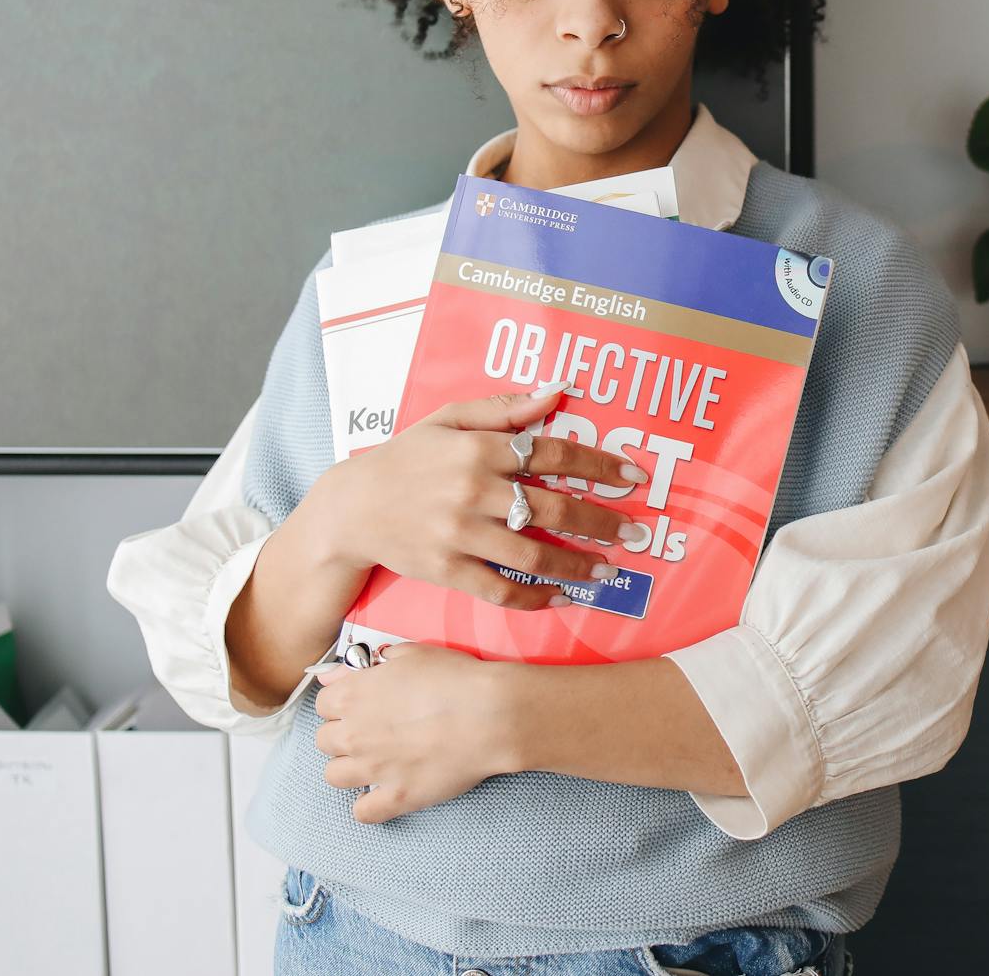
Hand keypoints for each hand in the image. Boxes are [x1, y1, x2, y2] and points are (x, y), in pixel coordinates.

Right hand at [301, 383, 648, 610]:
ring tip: (609, 570)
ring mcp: (459, 534)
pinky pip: (501, 589)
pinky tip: (565, 598)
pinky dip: (536, 598)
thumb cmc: (406, 458)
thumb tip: (557, 391)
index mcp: (478, 449)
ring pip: (533, 554)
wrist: (351, 508)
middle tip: (637, 530)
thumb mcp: (448, 419)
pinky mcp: (447, 570)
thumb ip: (504, 408)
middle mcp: (472, 491)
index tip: (634, 476)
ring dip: (578, 564)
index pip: (553, 453)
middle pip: (553, 507)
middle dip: (602, 521)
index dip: (599, 464)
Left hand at [313, 642, 528, 823]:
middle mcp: (354, 734)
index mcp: (354, 696)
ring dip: (350, 768)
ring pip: (334, 776)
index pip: (323, 703)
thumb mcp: (412, 654)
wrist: (490, 715)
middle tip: (370, 731)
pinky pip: (363, 812)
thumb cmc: (455, 679)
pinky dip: (369, 805)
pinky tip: (385, 792)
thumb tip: (342, 674)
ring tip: (375, 761)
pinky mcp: (396, 796)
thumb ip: (372, 663)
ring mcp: (372, 769)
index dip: (341, 703)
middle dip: (343, 735)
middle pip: (324, 740)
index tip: (359, 704)